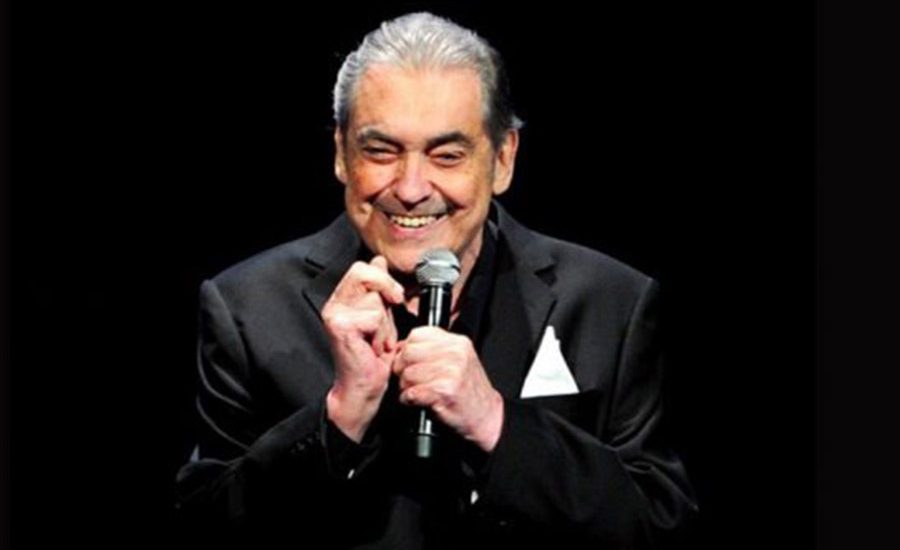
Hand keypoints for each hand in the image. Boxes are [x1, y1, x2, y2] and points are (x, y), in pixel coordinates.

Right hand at [322, 256, 404, 441]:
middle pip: (364, 272)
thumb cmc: (373, 356)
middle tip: (388, 316)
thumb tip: (380, 260)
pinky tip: (373, 347)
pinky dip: (381, 334)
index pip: (362, 267)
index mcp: (343, 299)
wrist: (364, 386)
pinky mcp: (340, 325)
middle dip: (385, 292)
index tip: (394, 298)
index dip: (383, 278)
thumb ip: (380, 289)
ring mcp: (334, 313)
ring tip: (377, 340)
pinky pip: (374, 316)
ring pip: (373, 297)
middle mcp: (334, 303)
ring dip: (385, 322)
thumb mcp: (382, 315)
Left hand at [393, 326, 503, 451]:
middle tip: (409, 380)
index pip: (417, 334)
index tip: (409, 362)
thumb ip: (432, 349)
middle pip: (408, 353)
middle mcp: (455, 353)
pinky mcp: (444, 392)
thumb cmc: (468, 390)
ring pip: (407, 374)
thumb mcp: (456, 360)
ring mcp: (451, 372)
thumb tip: (399, 346)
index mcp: (457, 342)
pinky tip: (418, 402)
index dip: (406, 349)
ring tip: (417, 391)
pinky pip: (412, 392)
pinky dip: (409, 400)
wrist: (487, 415)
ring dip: (405, 387)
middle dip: (402, 369)